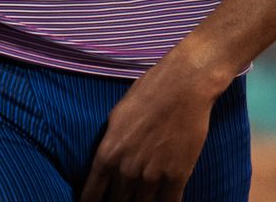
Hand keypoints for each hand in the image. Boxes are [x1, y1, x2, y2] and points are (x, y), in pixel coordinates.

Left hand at [82, 48, 228, 201]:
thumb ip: (110, 143)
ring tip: (140, 201)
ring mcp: (152, 176)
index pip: (91, 195)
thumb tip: (107, 162)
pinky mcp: (177, 176)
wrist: (184, 85)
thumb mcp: (117, 116)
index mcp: (107, 154)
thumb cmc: (149, 92)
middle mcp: (126, 170)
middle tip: (121, 201)